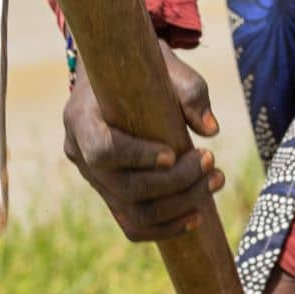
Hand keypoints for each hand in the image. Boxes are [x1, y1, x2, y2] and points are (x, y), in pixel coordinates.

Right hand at [62, 42, 224, 241]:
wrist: (115, 77)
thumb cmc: (139, 67)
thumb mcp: (163, 65)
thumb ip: (188, 91)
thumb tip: (211, 129)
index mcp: (80, 117)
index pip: (102, 150)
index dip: (137, 158)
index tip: (173, 153)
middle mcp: (79, 153)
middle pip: (124, 188)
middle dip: (174, 182)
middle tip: (211, 161)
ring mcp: (92, 179)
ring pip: (131, 213)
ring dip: (179, 206)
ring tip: (215, 181)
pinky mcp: (109, 194)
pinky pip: (133, 225)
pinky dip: (166, 227)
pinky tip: (197, 216)